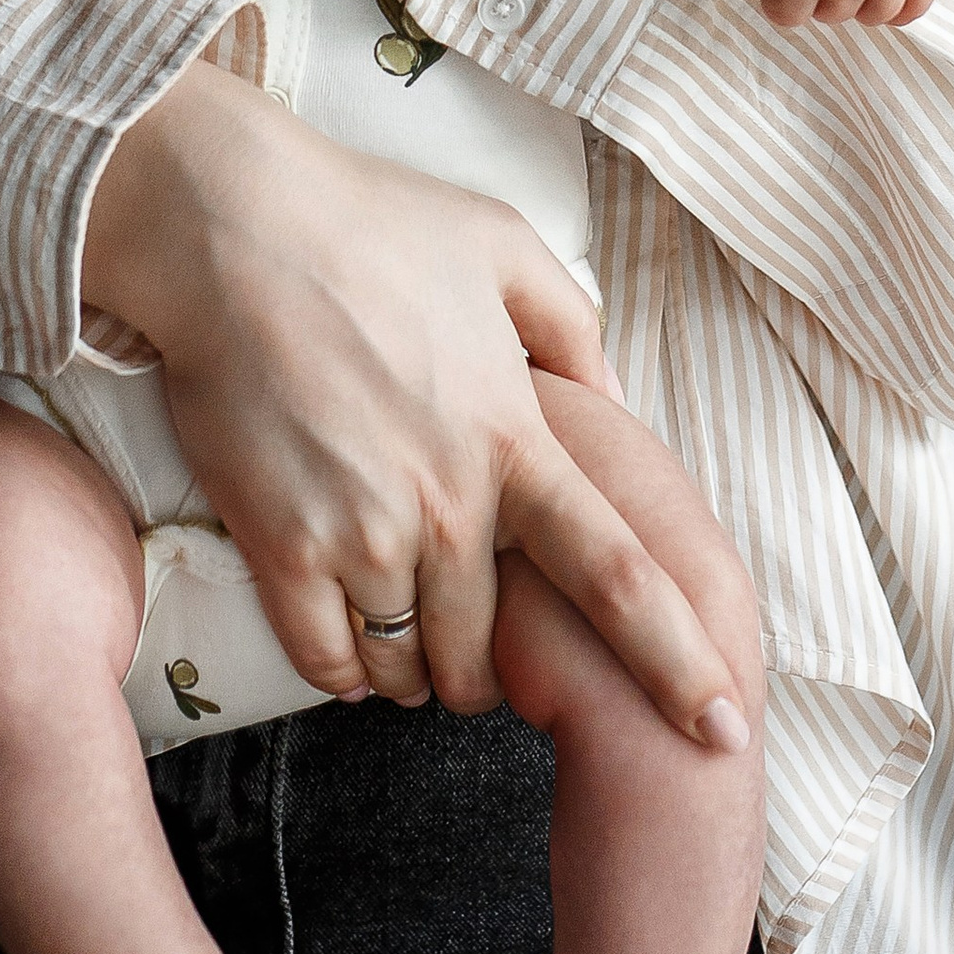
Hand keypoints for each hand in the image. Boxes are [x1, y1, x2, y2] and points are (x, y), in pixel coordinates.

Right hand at [85, 60, 746, 746]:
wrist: (231, 232)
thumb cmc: (369, 224)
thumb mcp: (504, 248)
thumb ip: (573, 330)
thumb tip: (615, 406)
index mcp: (516, 439)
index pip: (619, 576)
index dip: (677, 663)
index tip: (722, 729)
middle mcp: (449, 503)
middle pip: (489, 651)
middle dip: (489, 677)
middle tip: (474, 660)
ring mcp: (363, 531)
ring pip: (408, 665)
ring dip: (413, 677)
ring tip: (403, 653)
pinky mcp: (281, 545)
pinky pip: (324, 658)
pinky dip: (342, 673)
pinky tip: (345, 652)